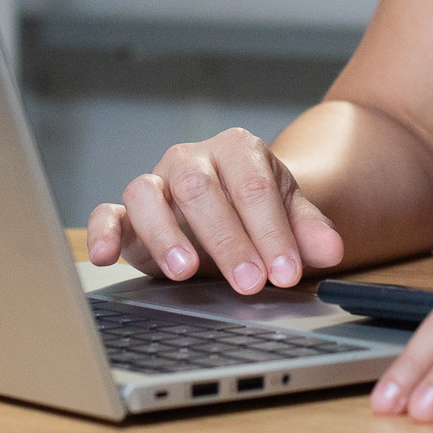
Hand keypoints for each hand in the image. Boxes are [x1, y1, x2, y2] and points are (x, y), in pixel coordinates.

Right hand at [85, 127, 345, 294]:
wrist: (233, 209)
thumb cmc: (260, 212)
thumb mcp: (291, 217)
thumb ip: (310, 231)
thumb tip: (330, 250)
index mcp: (237, 150)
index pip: (253, 185)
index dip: (271, 230)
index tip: (286, 271)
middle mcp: (191, 159)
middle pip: (202, 190)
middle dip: (228, 240)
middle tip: (251, 283)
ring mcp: (156, 183)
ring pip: (148, 194)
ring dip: (166, 235)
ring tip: (186, 272)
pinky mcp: (126, 214)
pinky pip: (106, 213)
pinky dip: (101, 231)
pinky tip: (105, 257)